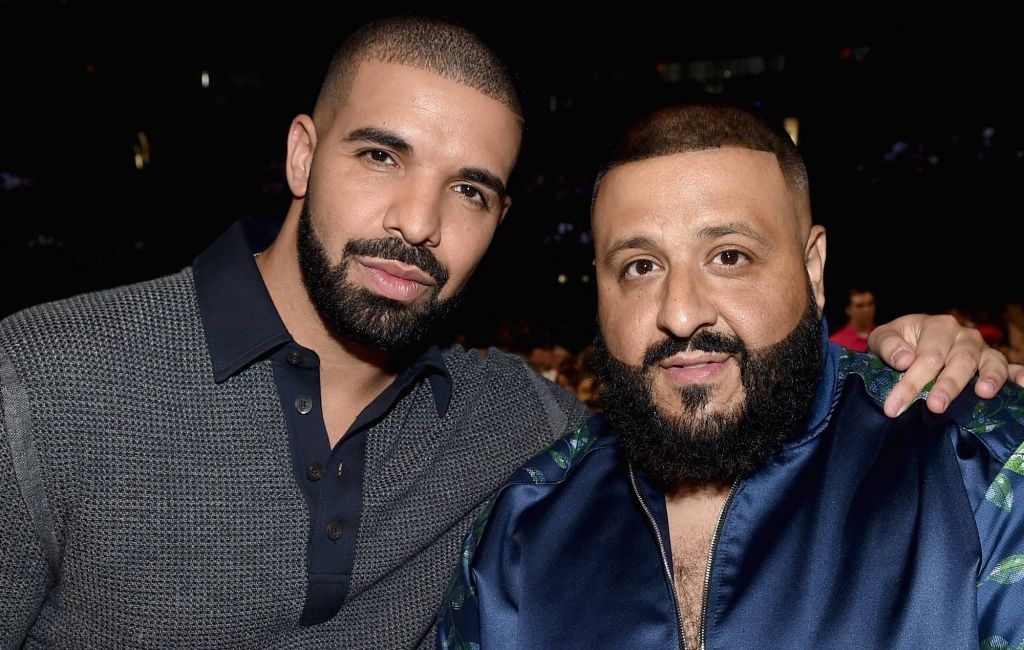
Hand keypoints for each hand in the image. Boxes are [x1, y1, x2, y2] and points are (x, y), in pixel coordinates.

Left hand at [867, 314, 1023, 416]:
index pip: (926, 356)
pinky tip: (1022, 385)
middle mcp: (963, 337)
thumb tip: (904, 360)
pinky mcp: (993, 364)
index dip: (911, 382)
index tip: (895, 406)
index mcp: (937, 327)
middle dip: (947, 385)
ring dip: (989, 378)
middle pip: (959, 361)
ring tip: (983, 393)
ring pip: (990, 363)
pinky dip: (1019, 376)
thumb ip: (888, 346)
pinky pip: (1011, 368)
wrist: (907, 344)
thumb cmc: (896, 343)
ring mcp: (981, 350)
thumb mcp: (882, 338)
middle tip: (935, 406)